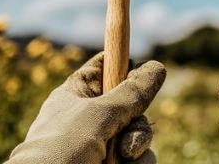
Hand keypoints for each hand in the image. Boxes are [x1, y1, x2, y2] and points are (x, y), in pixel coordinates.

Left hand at [7, 52, 165, 163]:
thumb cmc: (61, 152)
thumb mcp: (97, 116)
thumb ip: (130, 93)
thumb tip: (157, 67)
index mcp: (77, 95)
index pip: (106, 66)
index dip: (126, 64)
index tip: (143, 68)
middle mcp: (92, 118)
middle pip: (133, 104)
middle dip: (136, 120)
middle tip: (125, 132)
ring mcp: (103, 145)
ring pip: (140, 135)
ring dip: (137, 145)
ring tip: (117, 160)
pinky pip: (142, 159)